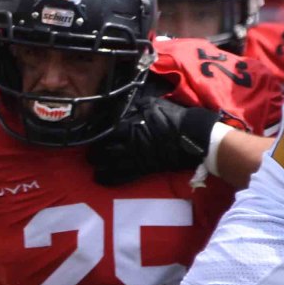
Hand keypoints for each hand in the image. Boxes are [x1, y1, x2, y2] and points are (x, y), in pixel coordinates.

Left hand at [86, 94, 220, 186]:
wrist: (192, 136)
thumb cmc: (173, 118)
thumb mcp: (154, 104)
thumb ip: (137, 106)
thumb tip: (125, 104)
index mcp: (129, 127)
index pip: (106, 131)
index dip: (97, 133)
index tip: (91, 133)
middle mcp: (128, 144)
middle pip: (103, 151)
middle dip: (94, 152)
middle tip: (91, 151)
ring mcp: (135, 159)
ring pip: (109, 165)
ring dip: (98, 166)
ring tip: (93, 166)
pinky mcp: (142, 170)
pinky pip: (121, 177)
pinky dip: (108, 180)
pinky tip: (100, 179)